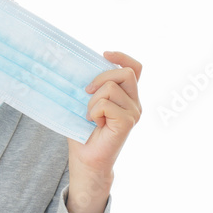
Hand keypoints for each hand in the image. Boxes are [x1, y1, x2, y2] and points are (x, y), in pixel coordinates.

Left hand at [67, 50, 142, 205]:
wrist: (85, 158)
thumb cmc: (83, 131)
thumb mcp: (86, 103)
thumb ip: (92, 86)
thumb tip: (77, 67)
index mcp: (127, 96)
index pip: (135, 68)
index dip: (122, 57)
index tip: (104, 54)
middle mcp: (134, 103)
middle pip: (124, 73)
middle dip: (101, 78)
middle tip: (86, 93)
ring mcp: (133, 112)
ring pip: (111, 88)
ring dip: (92, 101)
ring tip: (90, 116)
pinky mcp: (127, 122)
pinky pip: (106, 104)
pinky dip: (93, 111)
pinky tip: (94, 123)